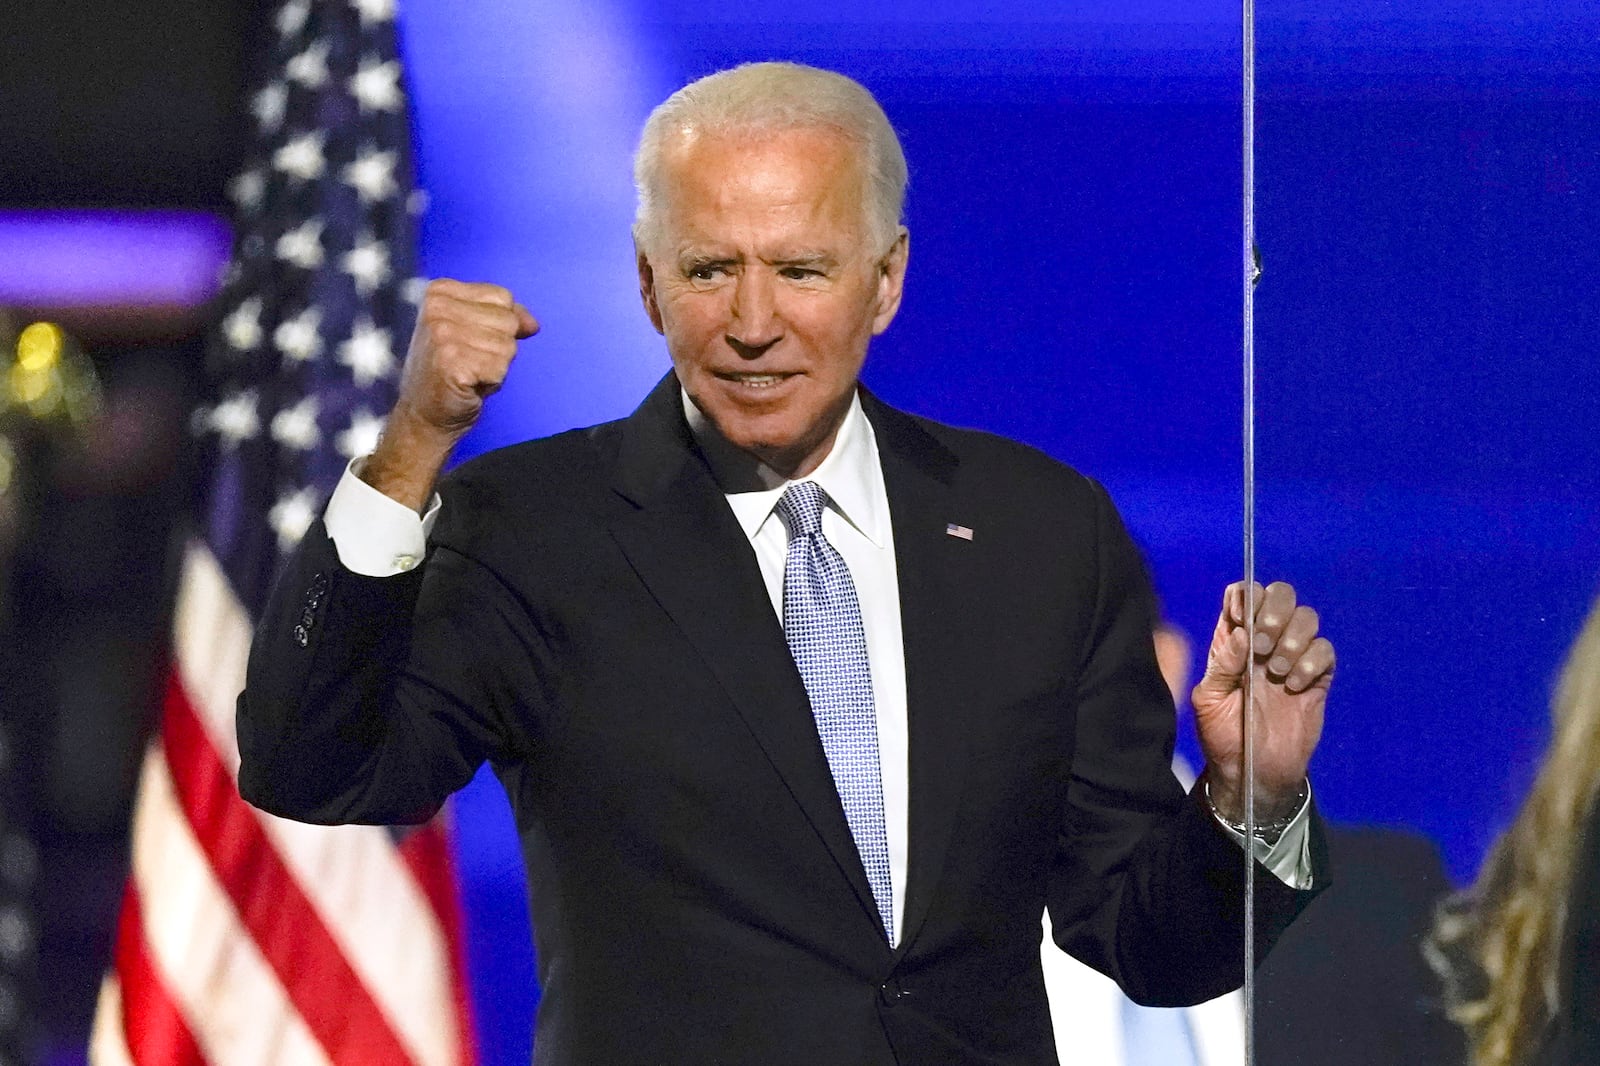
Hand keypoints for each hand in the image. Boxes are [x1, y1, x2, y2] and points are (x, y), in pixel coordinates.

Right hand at [362, 279, 538, 509]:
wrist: (423, 415)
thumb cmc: (451, 373)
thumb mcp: (474, 333)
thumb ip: (504, 318)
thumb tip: (533, 324)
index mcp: (439, 292)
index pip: (502, 296)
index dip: (501, 325)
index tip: (472, 342)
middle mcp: (436, 308)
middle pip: (507, 320)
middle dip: (498, 348)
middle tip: (470, 362)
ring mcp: (441, 334)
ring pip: (508, 346)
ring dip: (495, 367)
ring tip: (469, 373)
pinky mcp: (451, 361)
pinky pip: (500, 368)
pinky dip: (492, 382)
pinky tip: (468, 386)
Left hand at [1191, 581, 1333, 822]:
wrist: (1254, 771)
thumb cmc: (1223, 734)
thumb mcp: (1208, 699)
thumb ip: (1222, 664)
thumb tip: (1243, 633)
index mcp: (1233, 640)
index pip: (1243, 594)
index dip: (1247, 596)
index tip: (1244, 618)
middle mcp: (1264, 641)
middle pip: (1281, 595)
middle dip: (1275, 612)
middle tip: (1262, 644)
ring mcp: (1292, 657)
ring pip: (1307, 618)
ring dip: (1293, 639)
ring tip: (1276, 672)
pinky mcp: (1316, 678)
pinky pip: (1325, 650)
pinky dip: (1312, 662)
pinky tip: (1295, 686)